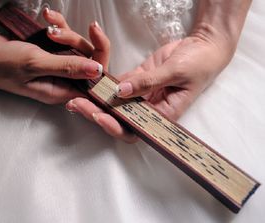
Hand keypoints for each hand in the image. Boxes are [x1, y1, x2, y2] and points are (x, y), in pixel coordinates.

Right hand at [0, 7, 108, 103]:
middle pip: (87, 60)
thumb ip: (67, 67)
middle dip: (75, 40)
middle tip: (55, 33)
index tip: (96, 36)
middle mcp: (61, 80)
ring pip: (75, 46)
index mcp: (60, 91)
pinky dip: (58, 25)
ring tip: (47, 24)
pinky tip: (46, 17)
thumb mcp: (35, 64)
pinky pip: (63, 38)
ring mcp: (55, 65)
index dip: (99, 60)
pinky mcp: (49, 52)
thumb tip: (98, 71)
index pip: (92, 81)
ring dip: (64, 31)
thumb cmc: (2, 63)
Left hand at [67, 33, 234, 142]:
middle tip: (76, 105)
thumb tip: (121, 92)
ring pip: (114, 104)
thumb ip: (148, 82)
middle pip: (119, 120)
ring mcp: (141, 96)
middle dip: (96, 114)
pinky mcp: (136, 81)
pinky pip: (117, 86)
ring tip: (76, 95)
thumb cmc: (199, 63)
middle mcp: (149, 109)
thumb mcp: (175, 72)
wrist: (203, 46)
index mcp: (162, 115)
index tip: (99, 117)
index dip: (115, 127)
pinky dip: (103, 85)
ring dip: (96, 101)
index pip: (135, 129)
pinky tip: (89, 82)